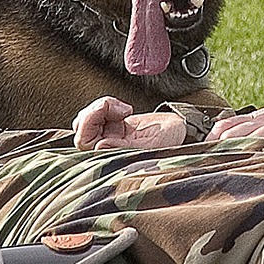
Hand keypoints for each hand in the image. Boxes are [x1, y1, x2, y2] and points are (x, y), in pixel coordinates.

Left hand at [71, 97, 189, 149]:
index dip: (88, 124)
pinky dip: (107, 104)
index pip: (86, 143)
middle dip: (93, 112)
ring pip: (87, 120)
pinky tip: (124, 109)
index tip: (105, 110)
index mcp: (114, 158)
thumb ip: (125, 147)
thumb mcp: (151, 146)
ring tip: (122, 108)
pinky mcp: (114, 124)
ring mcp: (110, 136)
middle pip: (82, 130)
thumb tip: (99, 146)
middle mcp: (108, 148)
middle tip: (112, 105)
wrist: (182, 130)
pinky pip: (98, 112)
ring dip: (101, 107)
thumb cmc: (171, 142)